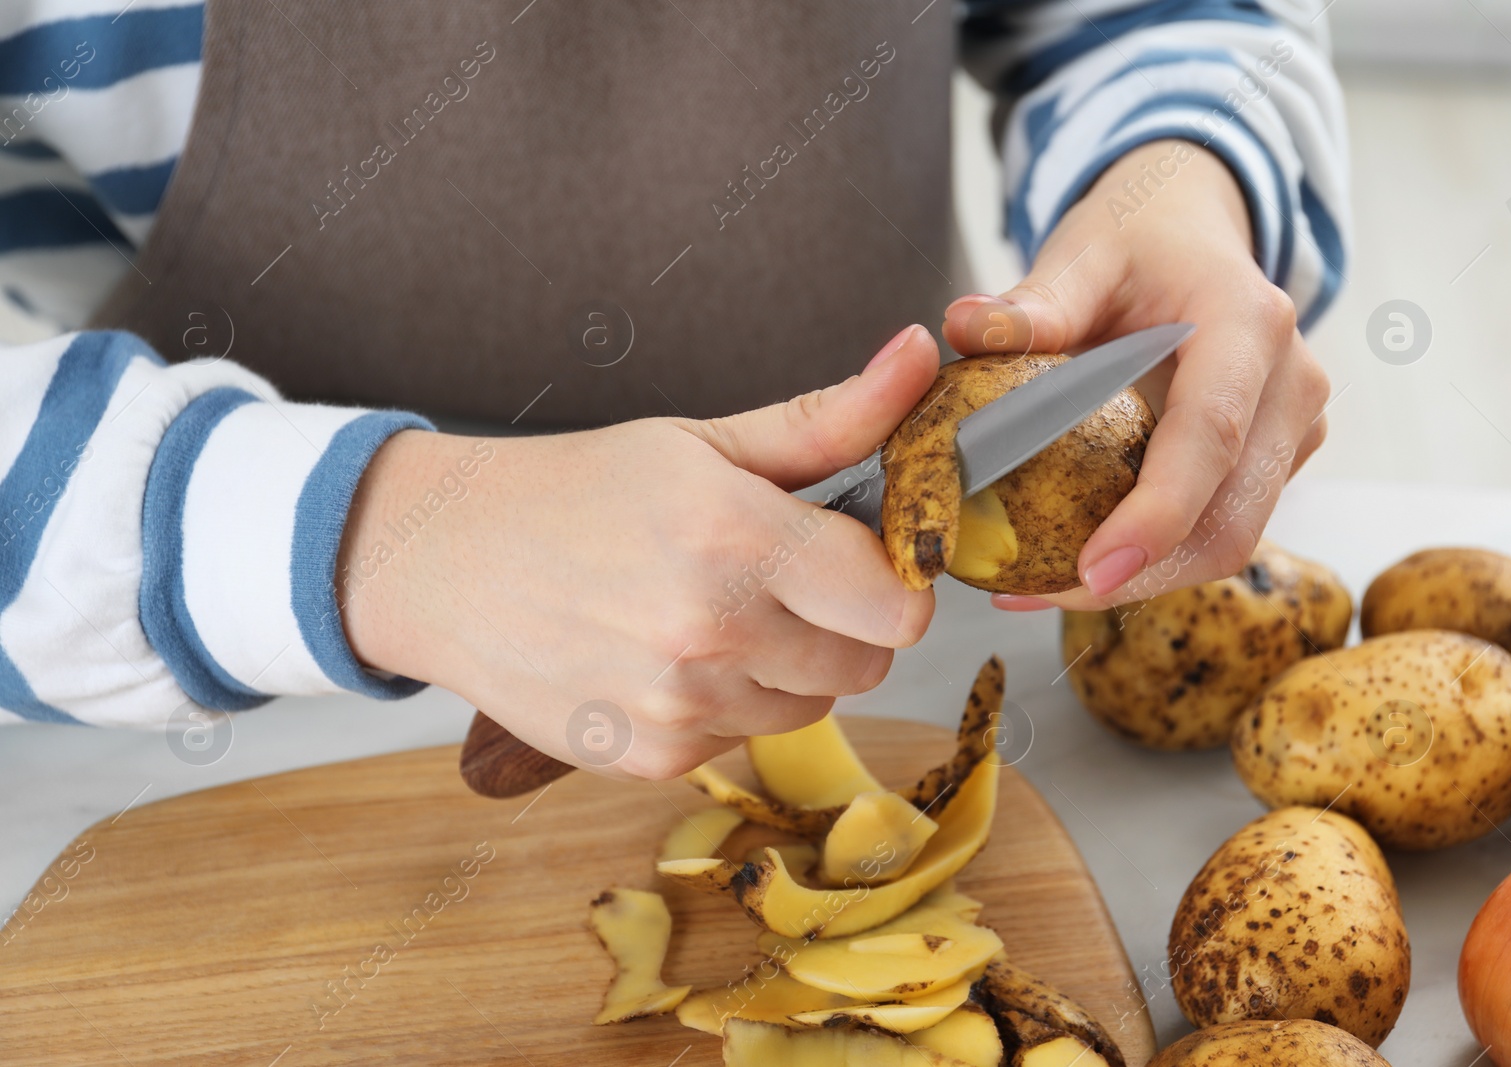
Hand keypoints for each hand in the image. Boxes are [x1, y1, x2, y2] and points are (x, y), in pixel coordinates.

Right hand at [338, 325, 939, 778]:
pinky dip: (723, 706)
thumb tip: (921, 355)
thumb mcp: (703, 441)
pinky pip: (740, 739)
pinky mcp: (651, 757)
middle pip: (867, 661)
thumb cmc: (574, 492)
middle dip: (845, 622)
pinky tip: (666, 657)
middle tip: (782, 580)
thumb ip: (829, 418)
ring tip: (712, 613)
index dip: (896, 579)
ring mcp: (681, 705)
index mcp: (738, 535)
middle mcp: (712, 629)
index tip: (862, 559)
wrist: (444, 562)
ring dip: (785, 668)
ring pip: (807, 705)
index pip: (899, 603)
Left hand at [943, 139, 1329, 610]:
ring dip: (1142, 579)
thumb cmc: (1138, 238)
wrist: (1193, 228)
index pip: (1211, 436)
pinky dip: (1152, 558)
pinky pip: (1220, 527)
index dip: (1158, 513)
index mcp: (1248, 324)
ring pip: (1230, 537)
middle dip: (1142, 574)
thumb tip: (963, 327)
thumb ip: (1033, 301)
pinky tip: (1071, 562)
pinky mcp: (1277, 459)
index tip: (1095, 569)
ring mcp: (1294, 427)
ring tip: (1038, 586)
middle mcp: (1290, 383)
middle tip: (1038, 592)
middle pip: (1231, 516)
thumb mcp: (1082, 252)